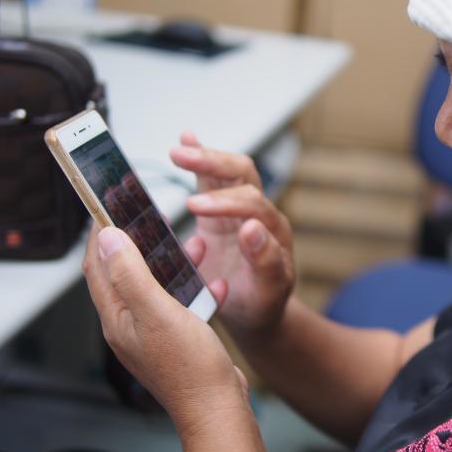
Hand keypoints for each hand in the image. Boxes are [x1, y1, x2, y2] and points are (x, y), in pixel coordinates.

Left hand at [83, 224, 247, 433]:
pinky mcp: (174, 337)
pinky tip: (207, 280)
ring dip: (163, 261)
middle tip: (143, 217)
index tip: (107, 207)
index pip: (97, 266)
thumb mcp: (157, 311)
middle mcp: (129, 325)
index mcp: (117, 317)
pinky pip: (174, 300)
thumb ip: (131, 273)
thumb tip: (107, 238)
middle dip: (131, 242)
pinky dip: (186, 284)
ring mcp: (151, 332)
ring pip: (151, 285)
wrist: (217, 407)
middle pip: (121, 273)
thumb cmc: (190, 368)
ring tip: (179, 242)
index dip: (100, 234)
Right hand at [169, 132, 294, 332]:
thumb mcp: (269, 290)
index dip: (224, 203)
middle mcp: (258, 214)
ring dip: (204, 157)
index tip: (195, 208)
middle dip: (213, 163)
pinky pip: (212, 179)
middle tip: (184, 158)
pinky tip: (187, 139)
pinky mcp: (220, 213)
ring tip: (179, 150)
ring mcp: (239, 210)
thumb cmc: (263, 303)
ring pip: (228, 171)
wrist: (257, 312)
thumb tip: (253, 228)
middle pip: (242, 175)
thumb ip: (266, 261)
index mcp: (273, 231)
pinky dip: (201, 159)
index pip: (252, 204)